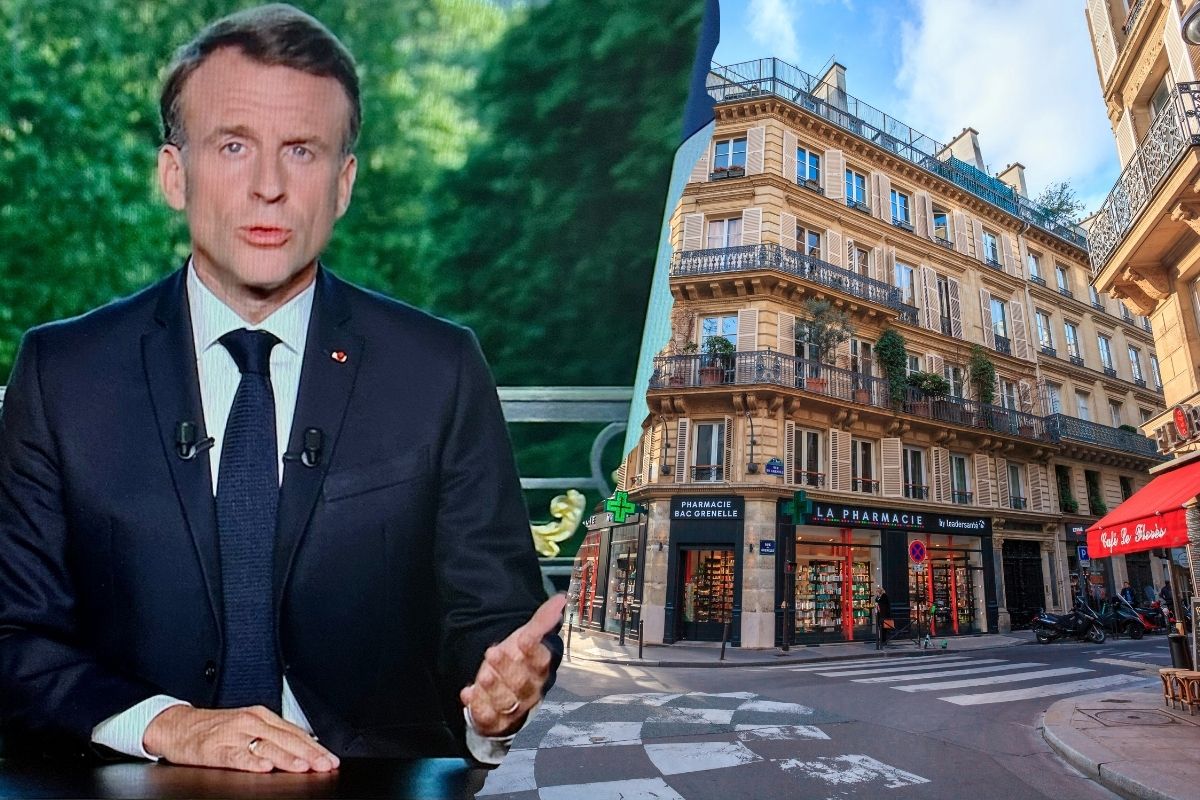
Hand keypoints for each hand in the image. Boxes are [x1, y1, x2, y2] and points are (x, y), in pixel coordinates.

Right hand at [142, 705, 340, 772]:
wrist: (178, 725)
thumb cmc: (216, 728)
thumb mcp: (249, 726)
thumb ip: (274, 737)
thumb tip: (305, 750)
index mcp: (262, 716)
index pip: (295, 732)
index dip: (315, 747)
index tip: (331, 759)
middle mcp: (251, 722)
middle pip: (285, 739)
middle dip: (309, 754)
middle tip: (325, 765)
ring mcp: (233, 734)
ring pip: (266, 746)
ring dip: (287, 757)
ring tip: (303, 767)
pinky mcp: (215, 748)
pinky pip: (236, 756)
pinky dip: (251, 762)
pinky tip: (264, 767)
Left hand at [460, 593, 564, 736]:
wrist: (499, 688)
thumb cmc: (516, 661)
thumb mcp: (525, 638)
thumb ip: (542, 620)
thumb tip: (561, 599)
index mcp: (539, 670)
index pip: (541, 661)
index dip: (532, 650)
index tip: (523, 638)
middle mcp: (530, 691)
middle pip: (523, 683)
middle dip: (507, 668)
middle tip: (492, 652)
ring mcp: (513, 708)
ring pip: (506, 702)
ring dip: (494, 690)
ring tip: (483, 676)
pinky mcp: (495, 721)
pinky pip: (487, 717)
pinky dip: (478, 706)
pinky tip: (469, 693)